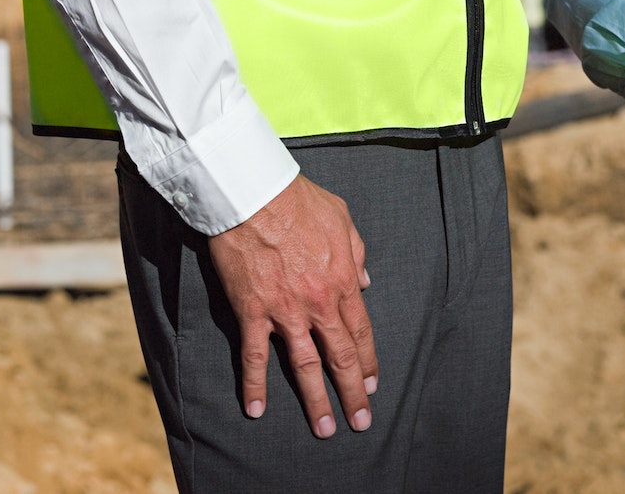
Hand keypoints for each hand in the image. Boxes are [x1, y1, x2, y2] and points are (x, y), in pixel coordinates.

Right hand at [207, 174, 377, 438]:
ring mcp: (285, 311)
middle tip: (360, 421)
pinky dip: (254, 384)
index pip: (360, 332)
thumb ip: (357, 252)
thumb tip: (364, 280)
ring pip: (304, 366)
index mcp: (343, 280)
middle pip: (339, 357)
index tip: (371, 385)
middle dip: (351, 393)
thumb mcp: (342, 219)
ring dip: (315, 400)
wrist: (255, 194)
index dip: (366, 362)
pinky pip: (254, 355)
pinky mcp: (253, 311)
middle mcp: (318, 303)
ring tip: (323, 429)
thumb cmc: (299, 200)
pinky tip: (256, 409)